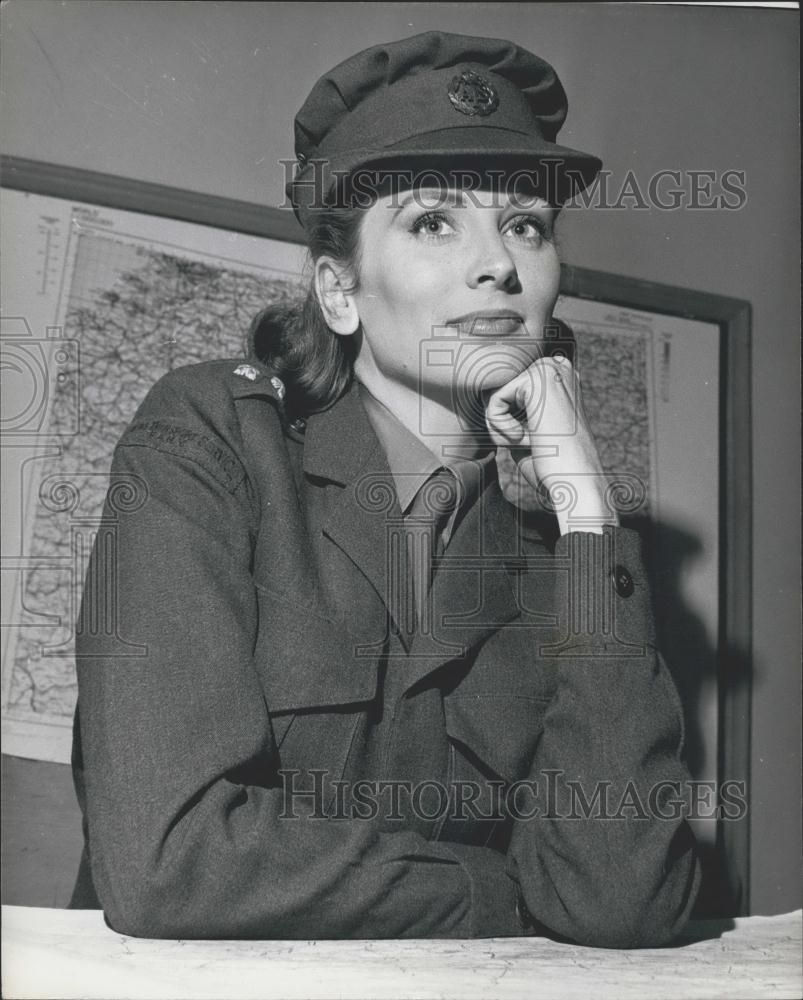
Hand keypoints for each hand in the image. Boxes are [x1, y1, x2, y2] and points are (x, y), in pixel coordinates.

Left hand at [485, 356, 618, 533]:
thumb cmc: (551, 465)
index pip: (506, 394)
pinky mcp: (536, 380)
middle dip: (503, 426)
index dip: (507, 423)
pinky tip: (531, 439)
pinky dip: (503, 431)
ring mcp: (548, 370)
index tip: (535, 442)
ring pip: (493, 398)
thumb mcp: (524, 431)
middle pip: (497, 393)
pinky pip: (493, 404)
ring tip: (534, 442)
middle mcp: (556, 366)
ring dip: (503, 430)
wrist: (576, 483)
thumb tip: (481, 396)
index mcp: (557, 377)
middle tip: (534, 444)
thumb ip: (508, 410)